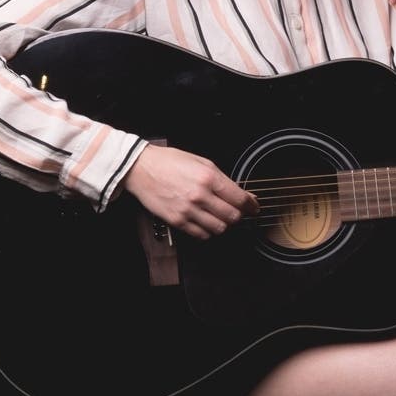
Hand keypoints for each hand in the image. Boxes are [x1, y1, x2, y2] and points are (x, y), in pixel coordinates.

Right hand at [123, 144, 258, 238]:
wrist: (141, 169)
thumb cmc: (169, 162)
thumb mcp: (201, 161)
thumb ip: (222, 179)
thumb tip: (241, 193)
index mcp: (209, 177)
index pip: (239, 198)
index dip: (251, 205)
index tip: (254, 207)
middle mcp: (200, 195)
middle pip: (232, 216)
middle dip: (239, 215)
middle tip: (238, 212)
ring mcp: (188, 210)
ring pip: (219, 228)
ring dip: (224, 224)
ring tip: (221, 217)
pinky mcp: (177, 221)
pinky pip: (201, 234)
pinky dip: (208, 231)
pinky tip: (206, 222)